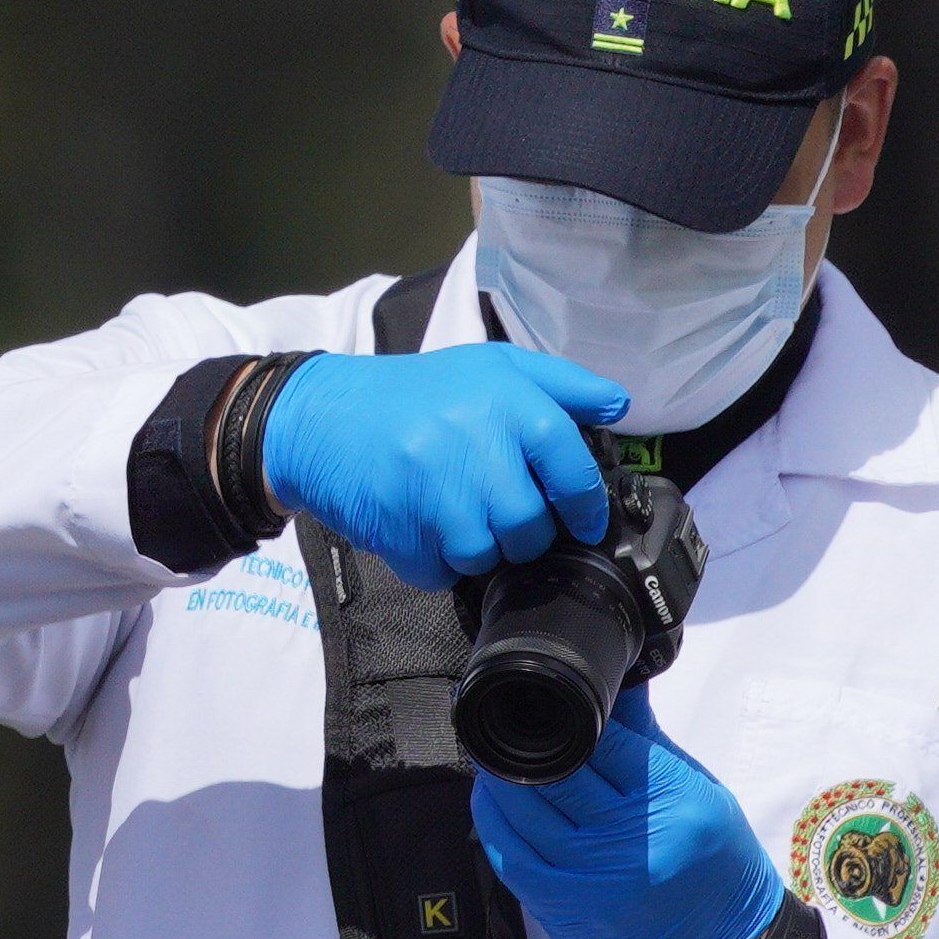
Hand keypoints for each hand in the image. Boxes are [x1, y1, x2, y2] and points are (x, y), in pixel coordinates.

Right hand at [255, 343, 627, 573]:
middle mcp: (472, 442)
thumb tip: (619, 405)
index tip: (585, 519)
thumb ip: (561, 384)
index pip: (570, 466)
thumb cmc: (417, 394)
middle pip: (531, 527)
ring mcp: (432, 490)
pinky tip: (422, 523)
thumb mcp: (491, 367)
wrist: (320, 416)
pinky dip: (438, 561)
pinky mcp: (399, 529)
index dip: (585, 503)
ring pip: (488, 556)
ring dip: (479, 547)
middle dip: (523, 531)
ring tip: (456, 510)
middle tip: (500, 509)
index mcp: (504, 400)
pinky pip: (442, 572)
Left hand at [470, 698, 791, 938]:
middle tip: (506, 714)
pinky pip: (509, 855)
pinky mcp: (564, 907)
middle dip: (526, 736)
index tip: (551, 698)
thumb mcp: (704, 795)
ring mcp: (591, 876)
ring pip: (523, 809)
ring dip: (499, 775)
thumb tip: (615, 689)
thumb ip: (652, 744)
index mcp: (672, 802)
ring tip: (492, 752)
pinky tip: (490, 799)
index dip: (573, 715)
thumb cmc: (718, 868)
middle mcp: (629, 838)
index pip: (604, 740)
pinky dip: (492, 821)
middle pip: (557, 769)